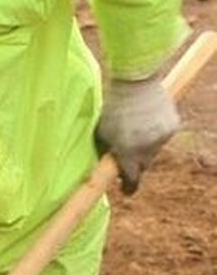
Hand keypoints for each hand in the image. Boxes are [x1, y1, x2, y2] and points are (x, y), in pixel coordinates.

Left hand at [96, 76, 178, 194]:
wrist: (137, 82)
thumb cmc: (113, 108)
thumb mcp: (101, 134)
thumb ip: (105, 153)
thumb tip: (105, 167)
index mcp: (128, 152)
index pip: (132, 179)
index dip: (128, 186)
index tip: (126, 191)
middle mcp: (147, 148)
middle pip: (143, 165)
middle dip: (135, 163)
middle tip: (127, 153)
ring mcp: (162, 138)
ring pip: (153, 151)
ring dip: (145, 147)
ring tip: (136, 130)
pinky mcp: (173, 127)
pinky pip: (162, 138)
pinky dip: (155, 134)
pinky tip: (147, 122)